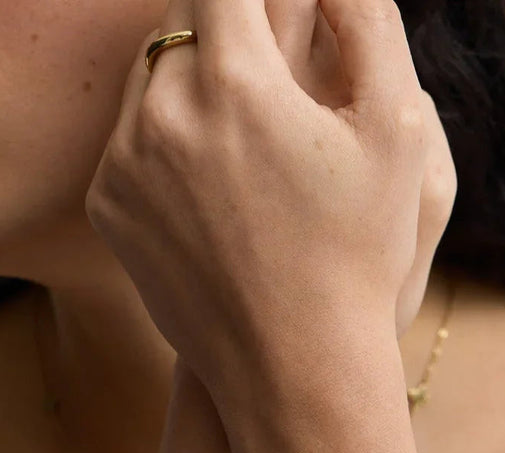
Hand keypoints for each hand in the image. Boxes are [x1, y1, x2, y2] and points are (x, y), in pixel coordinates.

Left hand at [84, 0, 456, 410]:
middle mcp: (162, 114)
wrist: (290, 365)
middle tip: (267, 44)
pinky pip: (127, 135)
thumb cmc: (358, 254)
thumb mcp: (397, 128)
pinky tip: (209, 166)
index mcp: (234, 83)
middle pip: (181, 16)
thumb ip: (366, 19)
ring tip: (245, 108)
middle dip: (226, 17)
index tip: (279, 7)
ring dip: (192, 70)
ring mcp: (123, 164)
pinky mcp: (107, 207)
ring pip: (149, 73)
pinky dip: (163, 130)